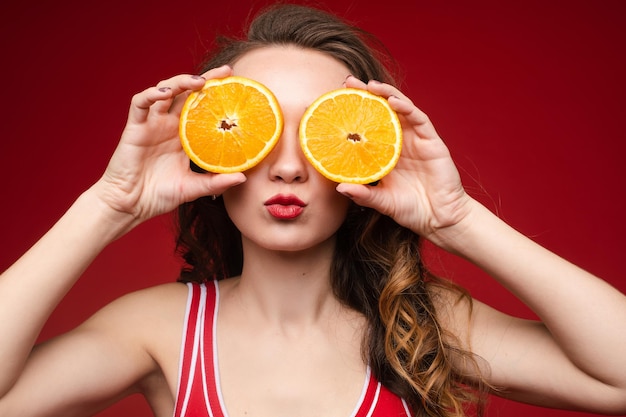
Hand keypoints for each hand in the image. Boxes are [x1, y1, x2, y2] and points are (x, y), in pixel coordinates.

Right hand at [93, 66, 245, 228]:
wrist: (131, 205)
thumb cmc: (159, 195)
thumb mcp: (193, 188)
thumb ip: (216, 182)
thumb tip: (243, 177)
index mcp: (185, 136)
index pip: (203, 108)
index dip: (217, 95)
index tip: (238, 86)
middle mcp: (170, 125)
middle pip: (188, 94)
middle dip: (206, 80)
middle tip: (225, 72)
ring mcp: (152, 124)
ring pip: (165, 92)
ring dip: (180, 82)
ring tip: (199, 82)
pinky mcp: (135, 127)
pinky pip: (140, 103)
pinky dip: (151, 94)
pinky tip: (164, 93)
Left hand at [336, 77, 471, 245]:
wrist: (440, 219)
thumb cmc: (411, 210)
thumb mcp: (382, 202)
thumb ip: (363, 195)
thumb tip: (339, 188)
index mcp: (385, 153)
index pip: (367, 127)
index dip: (353, 113)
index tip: (334, 102)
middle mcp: (399, 142)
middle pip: (382, 111)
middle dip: (366, 95)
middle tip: (348, 82)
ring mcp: (417, 140)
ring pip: (401, 109)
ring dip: (386, 94)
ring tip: (370, 85)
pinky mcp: (432, 142)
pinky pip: (419, 119)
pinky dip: (407, 108)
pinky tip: (393, 102)